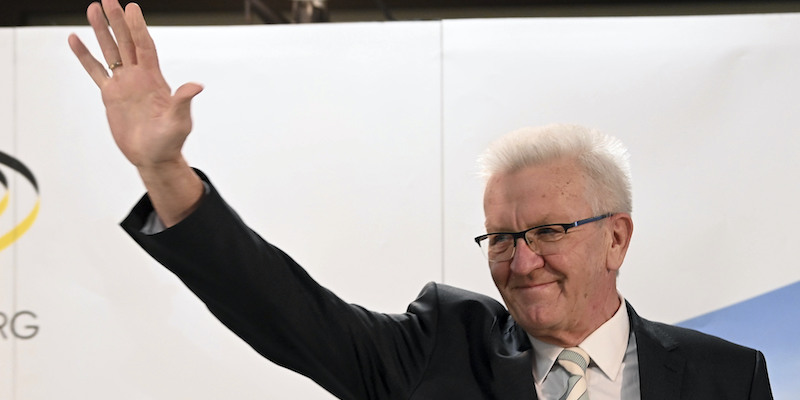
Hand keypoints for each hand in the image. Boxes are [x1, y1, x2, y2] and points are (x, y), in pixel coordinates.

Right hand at [68, 0, 202, 169]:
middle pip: (126, 42)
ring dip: (102, 31)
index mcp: (154, 79)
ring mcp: (124, 84)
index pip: (145, 46)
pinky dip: (85, 56)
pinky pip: (95, 71)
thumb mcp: (179, 121)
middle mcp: (138, 77)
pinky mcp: (111, 95)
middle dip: (118, 21)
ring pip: (110, 51)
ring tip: (93, 8)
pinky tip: (75, 39)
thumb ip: (183, 102)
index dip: (138, 28)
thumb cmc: (170, 141)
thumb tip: (196, 86)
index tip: (132, 8)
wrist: (154, 156)